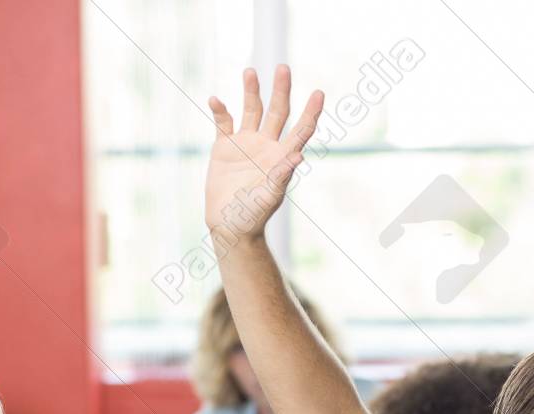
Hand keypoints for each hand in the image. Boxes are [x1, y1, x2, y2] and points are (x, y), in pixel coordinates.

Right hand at [205, 65, 323, 240]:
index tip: (319, 93)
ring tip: (250, 71)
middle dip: (280, 90)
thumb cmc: (253, 216)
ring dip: (251, 92)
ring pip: (251, 110)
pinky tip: (215, 100)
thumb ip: (282, 175)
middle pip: (277, 111)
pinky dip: (220, 110)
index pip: (301, 129)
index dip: (311, 112)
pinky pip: (223, 123)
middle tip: (283, 67)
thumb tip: (298, 155)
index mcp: (281, 156)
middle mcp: (266, 146)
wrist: (229, 225)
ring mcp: (246, 144)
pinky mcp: (225, 147)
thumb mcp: (269, 197)